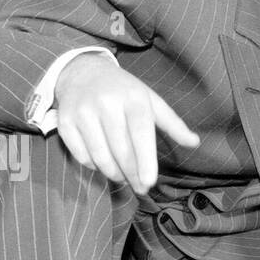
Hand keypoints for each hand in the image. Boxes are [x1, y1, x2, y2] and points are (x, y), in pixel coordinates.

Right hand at [55, 52, 199, 193]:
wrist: (82, 71)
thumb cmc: (123, 91)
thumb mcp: (150, 100)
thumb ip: (172, 123)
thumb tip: (194, 142)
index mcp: (133, 97)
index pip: (140, 134)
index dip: (145, 160)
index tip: (149, 182)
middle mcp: (106, 103)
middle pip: (121, 150)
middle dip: (133, 175)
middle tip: (141, 188)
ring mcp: (83, 112)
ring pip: (100, 156)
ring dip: (114, 174)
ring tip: (123, 178)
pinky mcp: (65, 121)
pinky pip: (81, 155)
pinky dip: (94, 166)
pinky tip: (103, 165)